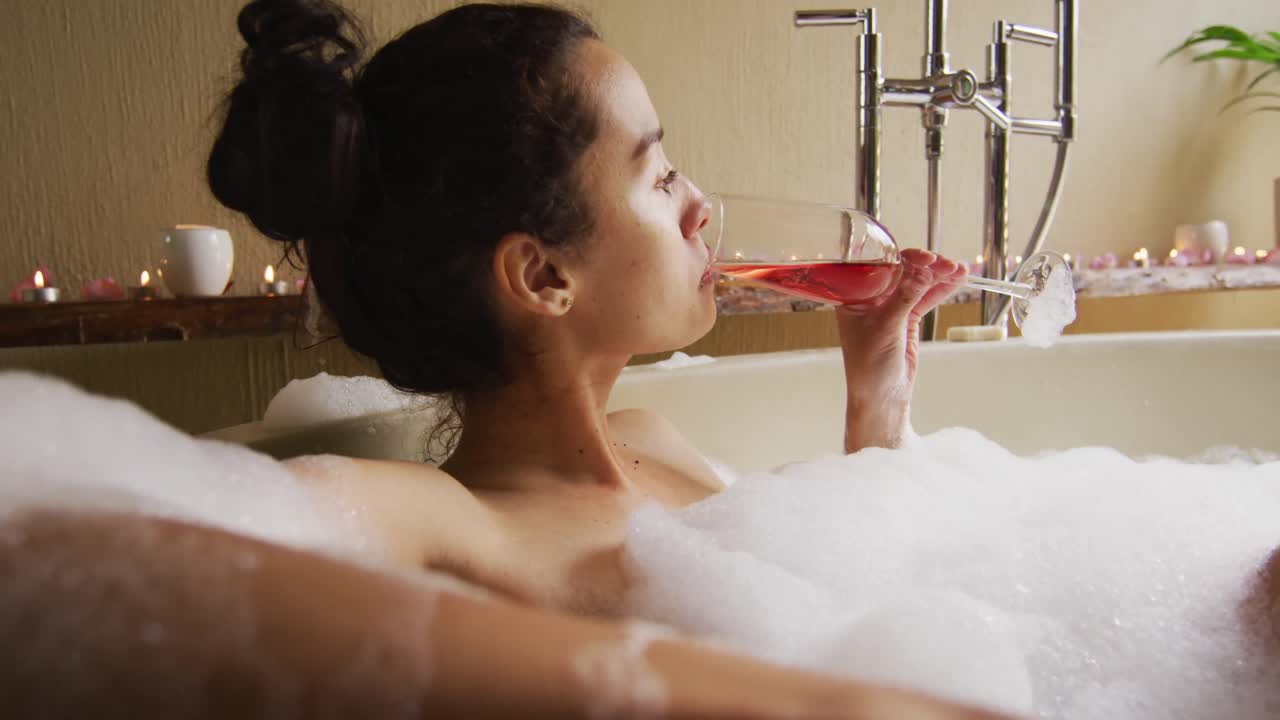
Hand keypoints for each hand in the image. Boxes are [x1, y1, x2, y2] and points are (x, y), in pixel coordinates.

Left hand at [838, 249, 965, 451]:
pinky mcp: (907, 319)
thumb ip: (904, 299)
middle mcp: (871, 298)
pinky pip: (925, 299)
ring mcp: (891, 307)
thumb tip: (923, 272)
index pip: (881, 268)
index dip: (904, 260)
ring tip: (960, 270)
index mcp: (855, 297)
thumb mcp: (886, 329)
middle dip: (926, 266)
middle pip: (902, 272)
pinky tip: (957, 280)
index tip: (926, 259)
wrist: (881, 397)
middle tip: (947, 264)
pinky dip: (941, 290)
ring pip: (917, 284)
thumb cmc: (869, 367)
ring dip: (938, 276)